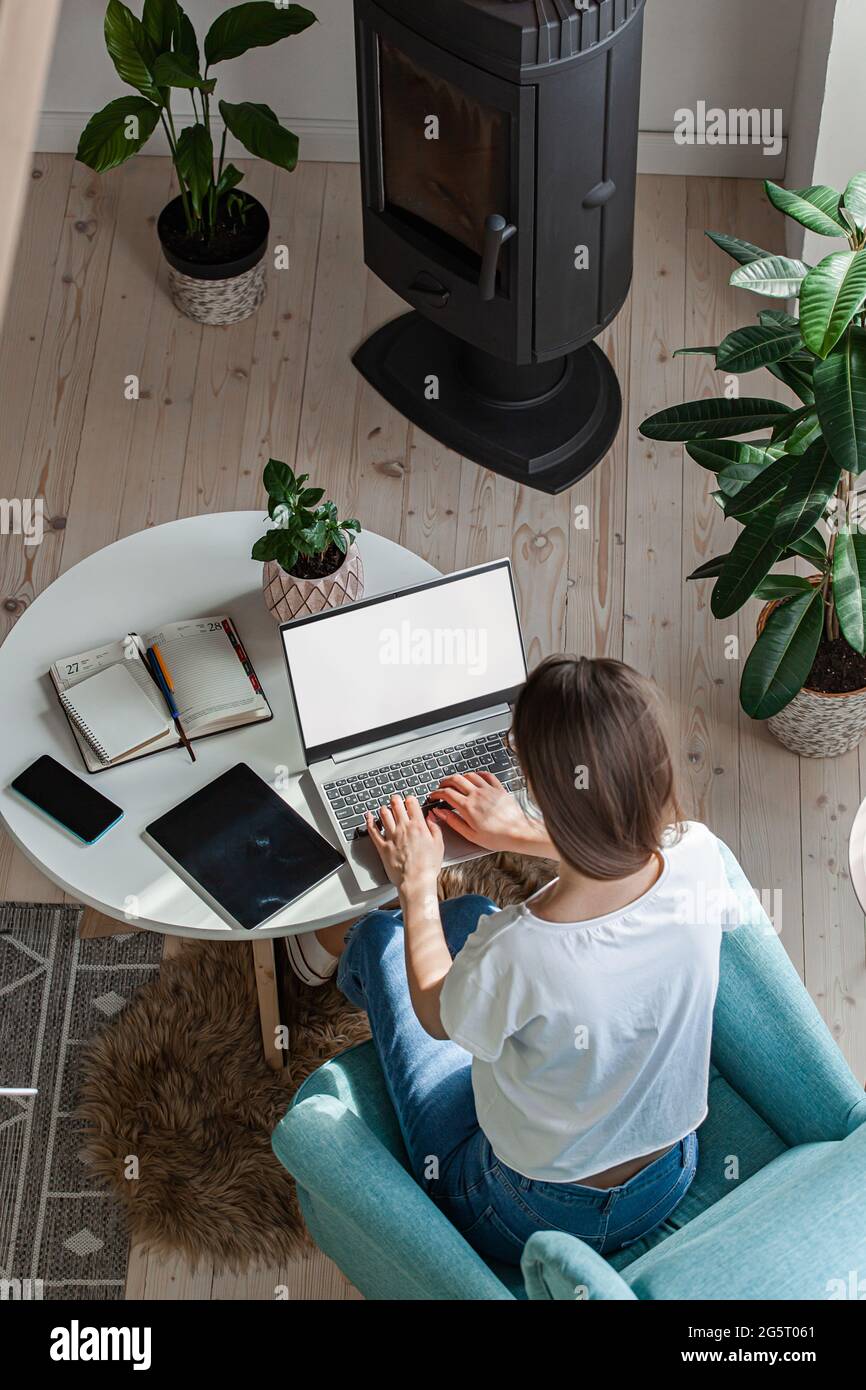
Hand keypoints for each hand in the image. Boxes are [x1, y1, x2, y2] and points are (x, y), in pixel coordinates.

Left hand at [365, 794, 443, 891]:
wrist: (416, 881)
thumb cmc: (428, 866)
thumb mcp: (439, 845)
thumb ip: (435, 828)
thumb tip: (431, 818)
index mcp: (419, 826)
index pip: (411, 803)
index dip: (410, 799)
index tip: (409, 800)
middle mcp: (404, 828)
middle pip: (396, 805)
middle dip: (395, 800)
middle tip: (395, 800)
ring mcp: (391, 837)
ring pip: (384, 814)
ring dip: (384, 809)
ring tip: (385, 808)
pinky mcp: (382, 847)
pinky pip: (373, 831)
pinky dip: (369, 821)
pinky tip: (368, 817)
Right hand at [430, 771, 550, 854]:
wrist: (519, 833)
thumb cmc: (497, 837)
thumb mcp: (470, 834)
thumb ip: (453, 821)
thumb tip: (440, 813)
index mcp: (468, 807)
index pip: (447, 793)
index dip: (436, 793)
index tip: (433, 796)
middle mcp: (477, 795)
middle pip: (455, 780)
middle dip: (445, 781)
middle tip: (441, 787)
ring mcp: (488, 790)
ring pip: (469, 775)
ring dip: (460, 777)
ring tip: (456, 782)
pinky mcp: (499, 789)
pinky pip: (486, 775)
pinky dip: (478, 774)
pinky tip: (475, 777)